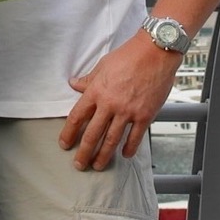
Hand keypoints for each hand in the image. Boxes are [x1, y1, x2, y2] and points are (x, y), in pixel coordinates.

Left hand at [59, 34, 180, 170]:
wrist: (154, 53)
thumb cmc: (128, 56)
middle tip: (79, 165)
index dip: (69, 133)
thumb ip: (89, 80)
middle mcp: (109, 104)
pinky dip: (129, 148)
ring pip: (112, 140)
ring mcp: (128, 111)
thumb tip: (74, 84)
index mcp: (96, 91)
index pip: (77, 117)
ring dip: (104, 155)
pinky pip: (135, 137)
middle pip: (92, 134)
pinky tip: (125, 155)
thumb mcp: (102, 65)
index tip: (65, 144)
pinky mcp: (145, 115)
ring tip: (98, 166)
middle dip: (84, 152)